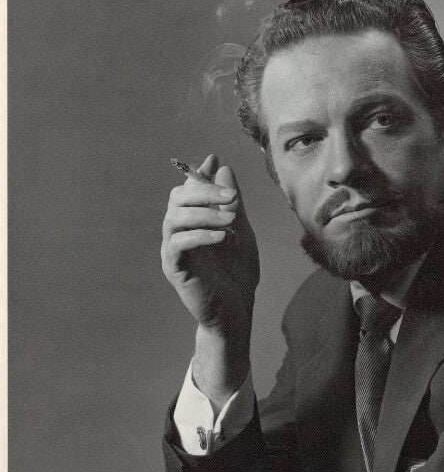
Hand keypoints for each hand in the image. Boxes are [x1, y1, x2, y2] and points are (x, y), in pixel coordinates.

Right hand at [161, 155, 258, 351]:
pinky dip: (199, 235)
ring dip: (204, 213)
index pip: (187, 190)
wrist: (236, 310)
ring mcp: (173, 250)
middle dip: (204, 192)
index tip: (214, 161)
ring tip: (230, 220)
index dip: (197, 174)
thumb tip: (220, 166)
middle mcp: (178, 233)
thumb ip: (231, 202)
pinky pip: (177, 244)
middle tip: (232, 198)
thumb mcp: (240, 230)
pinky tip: (222, 237)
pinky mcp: (175, 268)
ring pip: (174, 218)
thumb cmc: (237, 273)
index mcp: (192, 222)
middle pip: (176, 199)